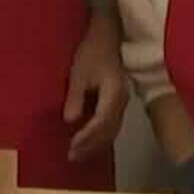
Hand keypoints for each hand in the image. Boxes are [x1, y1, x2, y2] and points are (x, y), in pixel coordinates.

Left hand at [65, 22, 127, 161]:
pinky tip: (90, 141)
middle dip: (91, 146)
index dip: (87, 136)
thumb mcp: (79, 73)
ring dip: (96, 144)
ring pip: (112, 130)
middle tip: (72, 157)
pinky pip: (112, 124)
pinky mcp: (119, 101)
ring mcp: (123, 102)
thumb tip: (70, 121)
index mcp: (114, 93)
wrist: (108, 36)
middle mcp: (122, 101)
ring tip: (78, 154)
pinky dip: (100, 136)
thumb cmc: (91, 51)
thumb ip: (75, 97)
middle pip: (109, 131)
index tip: (71, 146)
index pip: (102, 121)